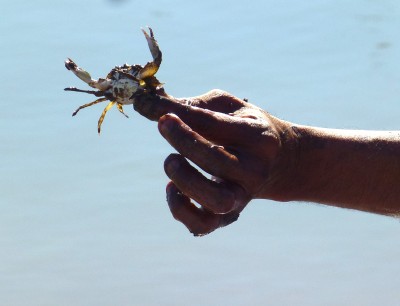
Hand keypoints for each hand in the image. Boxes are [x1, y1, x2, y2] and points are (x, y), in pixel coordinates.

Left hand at [134, 89, 297, 235]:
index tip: (153, 107)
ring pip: (215, 200)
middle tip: (163, 125)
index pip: (215, 124)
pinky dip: (180, 209)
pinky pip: (202, 224)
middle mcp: (254, 170)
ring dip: (185, 180)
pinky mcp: (229, 216)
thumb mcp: (230, 107)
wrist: (276, 162)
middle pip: (216, 161)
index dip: (181, 115)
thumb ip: (197, 105)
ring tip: (171, 161)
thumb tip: (152, 105)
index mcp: (258, 137)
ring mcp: (243, 196)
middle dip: (184, 141)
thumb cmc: (244, 128)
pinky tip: (172, 187)